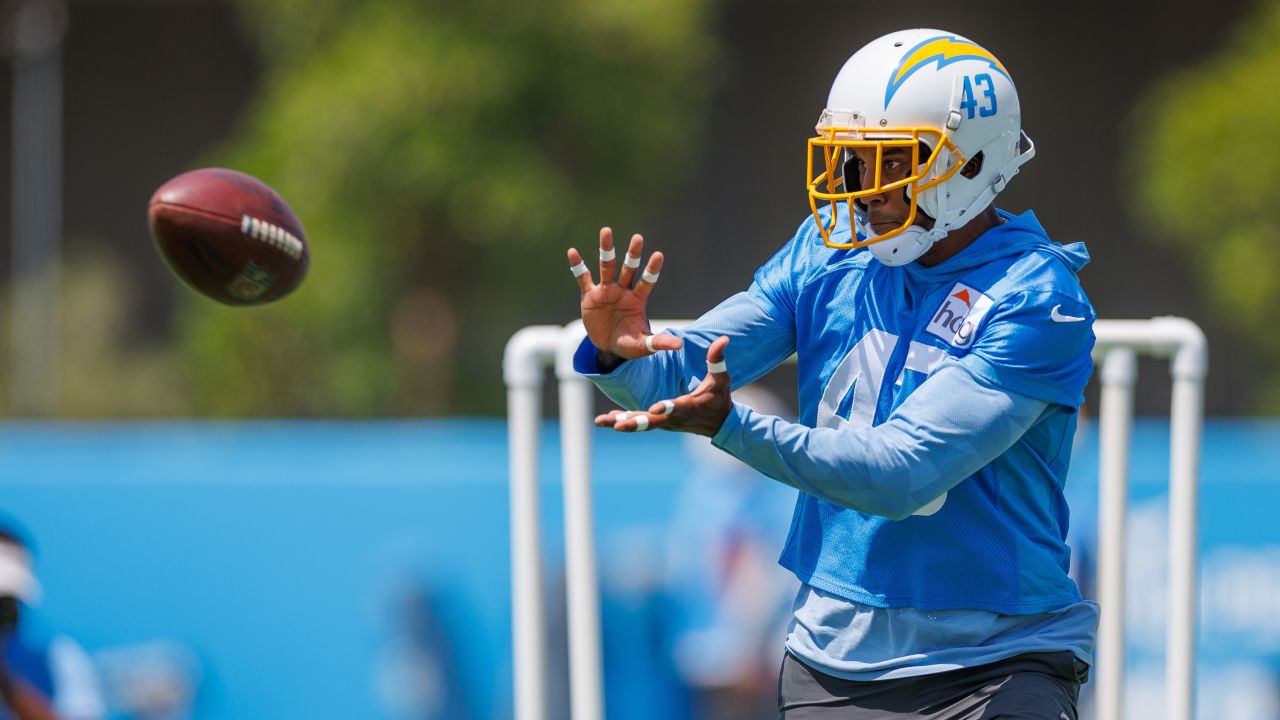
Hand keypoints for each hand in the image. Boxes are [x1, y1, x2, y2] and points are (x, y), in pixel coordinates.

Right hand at [568, 227, 682, 359]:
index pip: (646, 282)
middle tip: (638, 237)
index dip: (652, 269)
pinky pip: (583, 278)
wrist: (607, 346)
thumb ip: (658, 342)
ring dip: (606, 249)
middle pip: (628, 269)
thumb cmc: (628, 343)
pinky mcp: (589, 295)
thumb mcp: (643, 346)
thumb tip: (679, 345)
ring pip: (607, 266)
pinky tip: (572, 252)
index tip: (659, 254)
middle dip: (633, 254)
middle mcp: (623, 291)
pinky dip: (578, 266)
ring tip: (607, 230)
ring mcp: (606, 291)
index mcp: (637, 300)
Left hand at [596, 336, 731, 436]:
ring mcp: (666, 423)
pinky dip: (625, 420)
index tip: (656, 408)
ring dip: (623, 422)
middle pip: (653, 422)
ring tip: (602, 421)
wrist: (719, 424)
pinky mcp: (660, 424)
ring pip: (642, 424)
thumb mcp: (721, 379)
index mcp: (689, 406)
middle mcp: (674, 418)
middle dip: (635, 422)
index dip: (668, 408)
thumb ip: (717, 360)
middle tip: (618, 424)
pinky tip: (607, 419)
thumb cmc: (720, 399)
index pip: (678, 407)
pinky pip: (640, 423)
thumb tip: (723, 339)